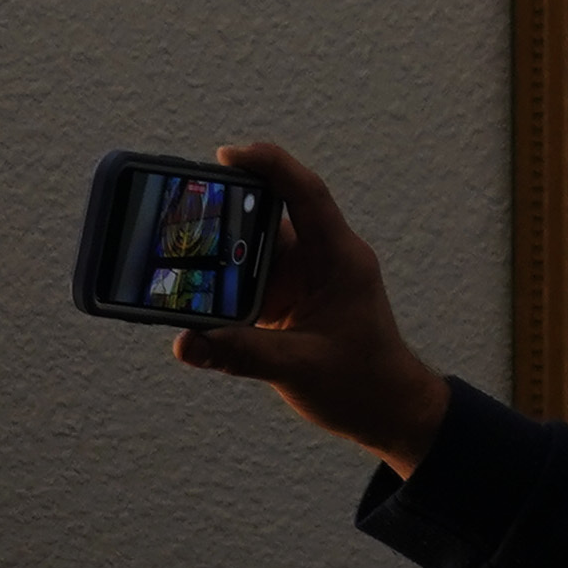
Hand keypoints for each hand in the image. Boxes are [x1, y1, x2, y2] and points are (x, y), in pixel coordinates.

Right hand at [167, 140, 451, 475]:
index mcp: (339, 259)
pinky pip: (254, 278)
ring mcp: (308, 278)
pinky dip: (226, 283)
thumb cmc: (363, 385)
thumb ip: (241, 354)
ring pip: (256, 249)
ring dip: (222, 252)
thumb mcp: (298, 369)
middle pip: (270, 216)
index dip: (268, 165)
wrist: (389, 412)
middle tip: (182, 210)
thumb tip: (187, 343)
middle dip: (227, 210)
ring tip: (177, 253)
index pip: (305, 193)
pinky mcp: (293, 299)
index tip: (226, 156)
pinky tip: (195, 292)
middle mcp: (323, 259)